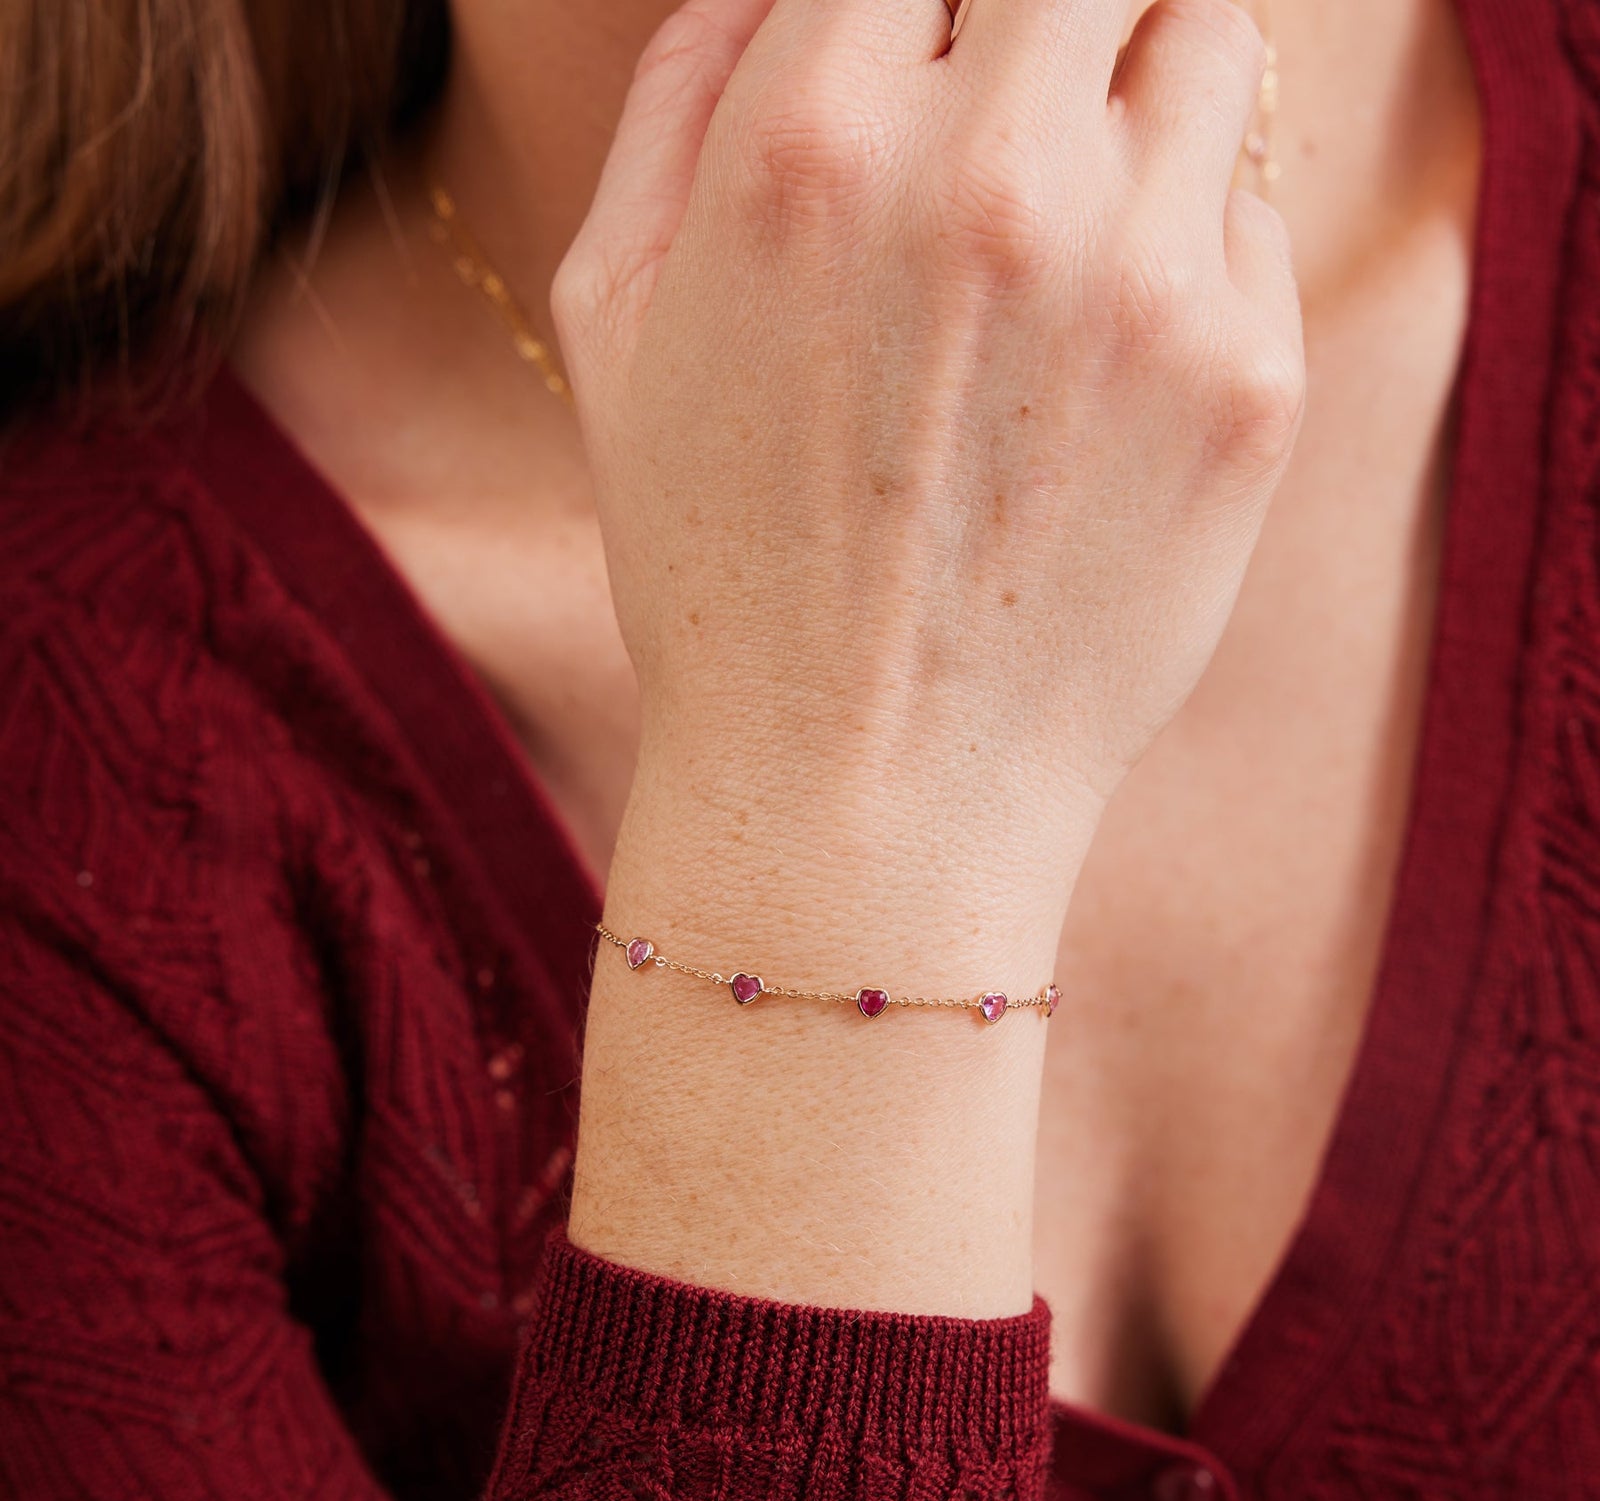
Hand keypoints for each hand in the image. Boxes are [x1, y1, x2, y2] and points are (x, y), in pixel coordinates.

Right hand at [553, 0, 1304, 914]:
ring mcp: (1144, 276)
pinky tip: (1105, 363)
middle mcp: (995, 176)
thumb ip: (680, 96)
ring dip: (1141, 93)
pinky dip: (1191, 245)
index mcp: (817, 138)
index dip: (916, 2)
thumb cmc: (715, 567)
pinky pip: (1252, 221)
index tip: (924, 58)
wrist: (858, 791)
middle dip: (1047, 13)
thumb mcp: (615, 321)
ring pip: (1208, 41)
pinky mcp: (1249, 382)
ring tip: (1068, 222)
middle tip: (1016, 108)